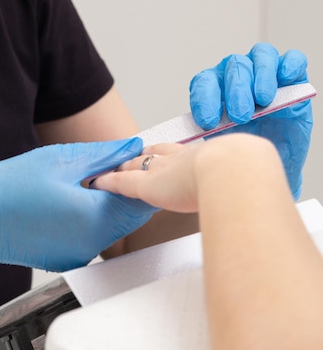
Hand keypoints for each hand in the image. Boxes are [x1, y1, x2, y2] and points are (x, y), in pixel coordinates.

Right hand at [0, 138, 158, 272]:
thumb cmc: (7, 187)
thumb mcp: (60, 159)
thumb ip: (104, 155)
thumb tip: (132, 147)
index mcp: (92, 218)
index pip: (140, 200)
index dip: (140, 176)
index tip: (131, 160)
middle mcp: (91, 244)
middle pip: (129, 216)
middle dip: (126, 190)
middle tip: (106, 166)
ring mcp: (78, 255)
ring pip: (112, 227)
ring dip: (108, 205)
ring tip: (84, 182)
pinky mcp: (67, 259)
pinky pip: (92, 237)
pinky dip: (91, 219)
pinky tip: (69, 200)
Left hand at [91, 134, 285, 213]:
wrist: (234, 170)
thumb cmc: (246, 174)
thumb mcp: (246, 174)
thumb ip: (240, 185)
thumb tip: (253, 196)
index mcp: (200, 156)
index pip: (174, 152)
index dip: (163, 154)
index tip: (156, 154)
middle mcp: (177, 159)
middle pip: (150, 155)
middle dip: (137, 157)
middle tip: (125, 159)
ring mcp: (161, 171)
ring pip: (134, 166)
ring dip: (120, 168)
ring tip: (107, 171)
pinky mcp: (148, 186)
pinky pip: (122, 183)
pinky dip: (108, 182)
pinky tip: (97, 183)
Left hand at [189, 42, 311, 197]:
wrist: (267, 164)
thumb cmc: (239, 150)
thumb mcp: (216, 145)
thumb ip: (200, 136)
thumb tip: (167, 146)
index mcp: (213, 88)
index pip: (204, 82)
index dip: (204, 98)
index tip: (207, 121)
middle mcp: (236, 75)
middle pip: (233, 67)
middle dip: (235, 91)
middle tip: (239, 116)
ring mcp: (264, 72)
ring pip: (260, 57)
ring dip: (260, 77)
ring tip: (261, 101)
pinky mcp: (291, 77)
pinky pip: (292, 60)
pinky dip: (288, 66)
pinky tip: (285, 79)